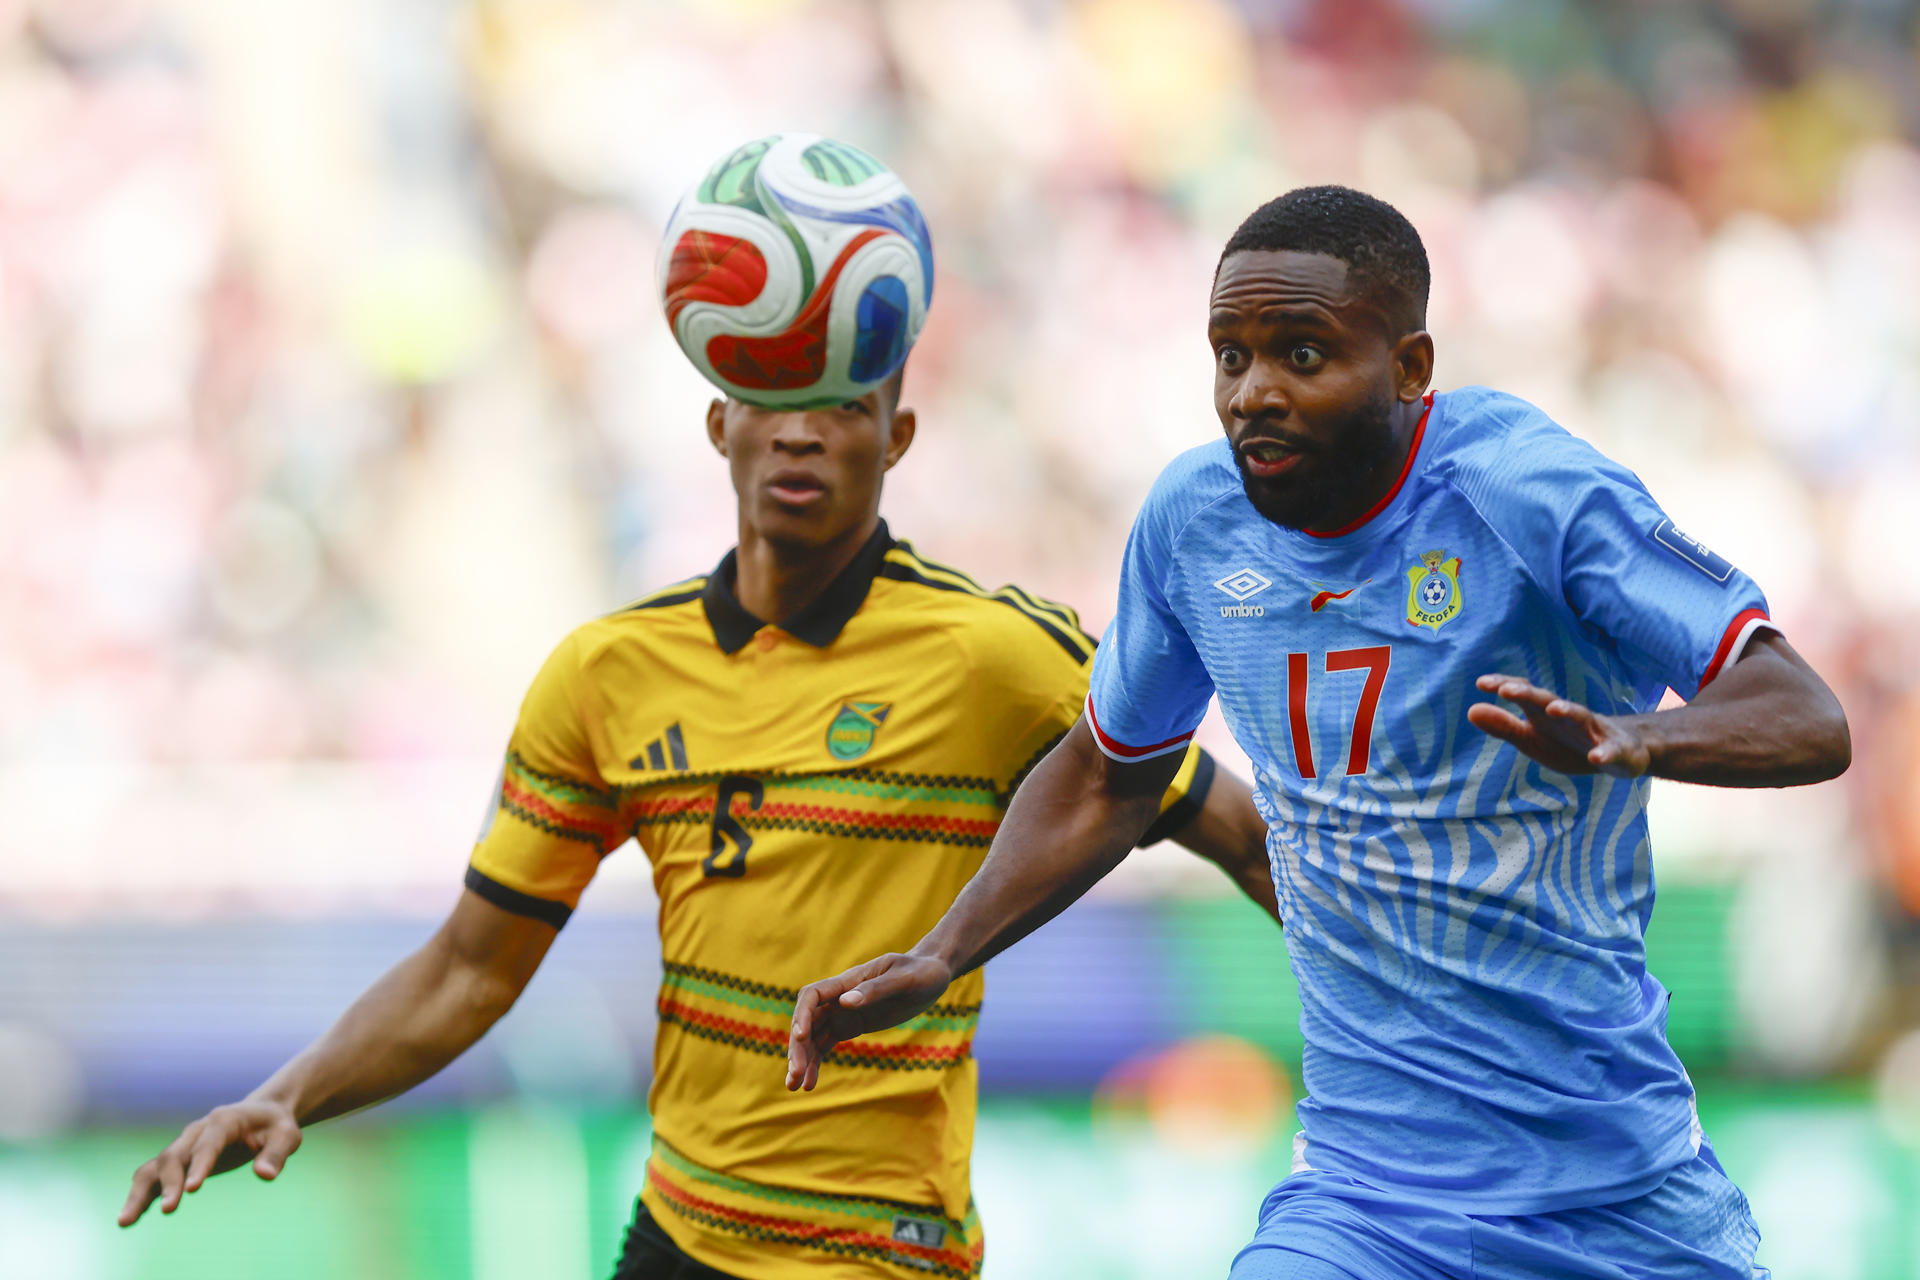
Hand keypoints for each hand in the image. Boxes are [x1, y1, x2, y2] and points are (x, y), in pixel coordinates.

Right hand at [118, 1098, 302, 1226]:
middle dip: (170, 1182)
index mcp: (224, 1120)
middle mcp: (196, 1131)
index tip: (192, 1189)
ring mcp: (184, 1145)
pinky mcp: (179, 1160)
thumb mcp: (287, 1135)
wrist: (262, 1114)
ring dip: (140, 1192)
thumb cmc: (276, 1126)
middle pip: (175, 1155)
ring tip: (125, 1221)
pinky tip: (129, 1218)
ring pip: (155, 1166)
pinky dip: (140, 1194)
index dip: (200, 1164)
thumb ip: (277, 1154)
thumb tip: (265, 1175)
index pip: (209, 1143)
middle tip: (170, 1209)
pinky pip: (152, 1176)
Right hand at [785, 952, 953, 1092]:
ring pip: (812, 1036)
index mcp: (849, 980)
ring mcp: (843, 1012)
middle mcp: (839, 996)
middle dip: (798, 1048)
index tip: (802, 1037)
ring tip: (796, 1087)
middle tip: (794, 1076)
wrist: (932, 976)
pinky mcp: (851, 1025)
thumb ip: (875, 990)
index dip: (802, 1015)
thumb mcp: (904, 980)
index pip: (812, 995)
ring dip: (802, 1059)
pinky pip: (826, 1044)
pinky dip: (816, 1062)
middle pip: (807, 1021)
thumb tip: (844, 1002)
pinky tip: (810, 1083)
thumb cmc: (921, 972)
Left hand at [1467, 674, 1652, 777]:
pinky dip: (1604, 753)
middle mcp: (1568, 716)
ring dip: (1568, 711)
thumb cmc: (1565, 741)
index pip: (1523, 693)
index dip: (1504, 687)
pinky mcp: (1616, 750)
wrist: (1619, 750)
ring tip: (1553, 709)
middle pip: (1547, 700)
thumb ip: (1503, 725)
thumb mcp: (1530, 737)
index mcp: (1544, 712)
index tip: (1481, 683)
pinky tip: (1596, 757)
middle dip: (1528, 694)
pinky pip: (1610, 751)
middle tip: (1506, 690)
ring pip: (1582, 717)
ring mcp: (1594, 731)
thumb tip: (1471, 710)